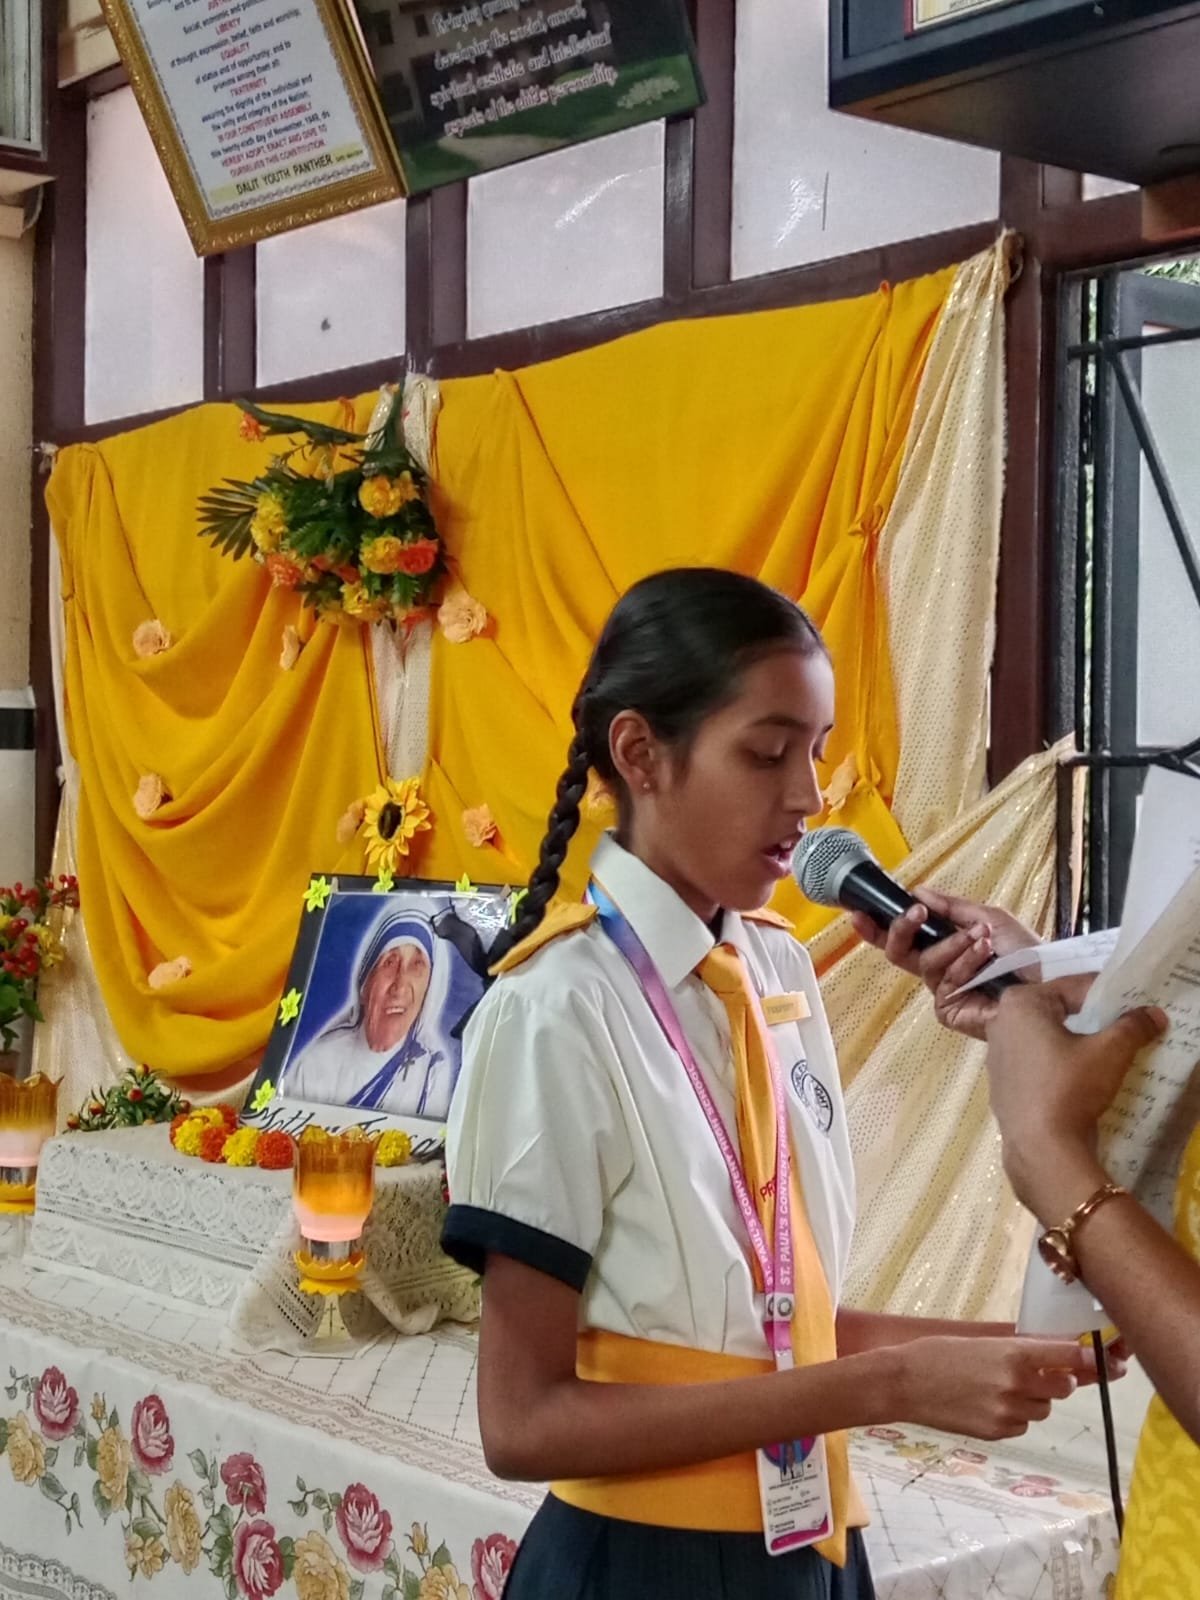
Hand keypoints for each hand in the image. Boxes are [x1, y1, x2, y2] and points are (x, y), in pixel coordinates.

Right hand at [851, 887, 1039, 1039]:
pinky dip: (964, 963)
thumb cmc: (1026, 954)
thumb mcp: (988, 918)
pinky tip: (984, 958)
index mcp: (944, 947)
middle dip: (902, 928)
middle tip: (917, 913)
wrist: (1049, 984)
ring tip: (980, 938)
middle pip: (897, 953)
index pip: (902, 939)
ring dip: (953, 945)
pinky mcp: (949, 1010)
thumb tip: (917, 890)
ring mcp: (943, 991)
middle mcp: (939, 969)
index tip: (860, 912)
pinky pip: (943, 981)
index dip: (877, 928)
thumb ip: (951, 907)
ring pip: (924, 963)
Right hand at [896, 1335, 1095, 1440]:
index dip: (1090, 1358)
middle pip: (1064, 1386)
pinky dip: (1014, 1416)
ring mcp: (1007, 1412)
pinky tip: (987, 1404)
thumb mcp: (981, 1342)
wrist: (904, 1383)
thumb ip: (1020, 1350)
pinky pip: (1022, 1425)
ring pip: (1043, 1408)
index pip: (1069, 1356)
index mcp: (1013, 1354)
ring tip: (999, 1388)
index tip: (1105, 1358)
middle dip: (1058, 1380)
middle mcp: (1016, 1384)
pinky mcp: (997, 1432)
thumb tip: (1057, 1354)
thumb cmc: (938, 1353)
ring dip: (1034, 1399)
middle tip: (1039, 1372)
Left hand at [985, 980, 1166, 1216]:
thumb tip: (1154, 1013)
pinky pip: (1035, 1061)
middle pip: (1055, 1009)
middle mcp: (1000, 1022)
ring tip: (1103, 1048)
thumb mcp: (1109, 1052)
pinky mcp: (1002, 1082)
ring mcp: (996, 1054)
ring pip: (1043, 1036)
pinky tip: (1077, 1075)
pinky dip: (1056, 1062)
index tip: (1131, 1001)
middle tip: (1120, 1022)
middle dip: (1088, 1015)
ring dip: (1071, 1039)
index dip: (1106, 993)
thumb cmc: (1070, 1087)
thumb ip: (1132, 1027)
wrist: (1041, 1148)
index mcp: (1021, 1003)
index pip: (1073, 987)